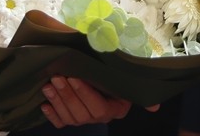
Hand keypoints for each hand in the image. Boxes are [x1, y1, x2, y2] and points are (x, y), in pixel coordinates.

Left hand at [40, 76, 157, 127]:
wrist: (108, 85)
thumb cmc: (118, 80)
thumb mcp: (130, 83)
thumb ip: (141, 94)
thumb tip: (155, 108)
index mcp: (113, 110)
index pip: (98, 106)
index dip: (85, 93)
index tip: (75, 77)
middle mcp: (98, 119)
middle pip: (81, 112)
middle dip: (67, 94)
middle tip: (57, 76)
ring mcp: (83, 121)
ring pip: (69, 117)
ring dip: (57, 101)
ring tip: (49, 85)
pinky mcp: (71, 121)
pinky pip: (60, 123)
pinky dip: (51, 115)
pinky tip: (44, 104)